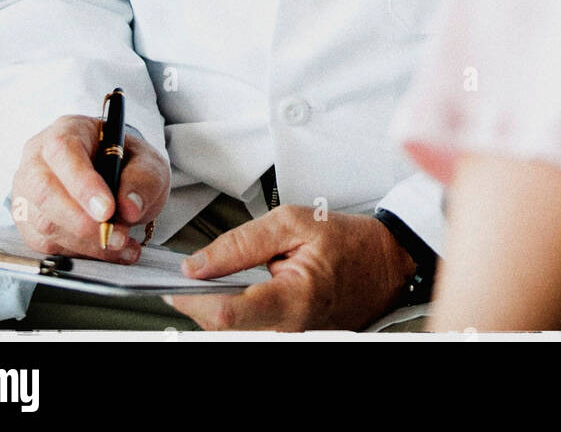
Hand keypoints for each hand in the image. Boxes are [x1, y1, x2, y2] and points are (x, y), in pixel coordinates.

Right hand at [11, 114, 169, 261]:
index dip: (82, 183)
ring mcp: (28, 191)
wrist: (118, 181)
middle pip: (44, 190)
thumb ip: (143, 180)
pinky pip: (46, 245)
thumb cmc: (126, 164)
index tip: (107, 210)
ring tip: (122, 243)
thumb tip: (128, 207)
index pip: (63, 151)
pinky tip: (109, 251)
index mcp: (67, 130)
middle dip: (81, 221)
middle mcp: (38, 158)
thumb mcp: (148, 163)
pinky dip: (81, 254)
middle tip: (116, 235)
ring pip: (44, 223)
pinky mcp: (28, 223)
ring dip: (86, 242)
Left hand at [163, 206, 416, 330]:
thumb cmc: (348, 242)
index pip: (227, 314)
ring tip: (214, 278)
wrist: (385, 263)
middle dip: (200, 302)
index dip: (193, 299)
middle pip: (223, 328)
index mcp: (294, 298)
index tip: (176, 281)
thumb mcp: (293, 222)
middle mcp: (290, 329)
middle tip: (194, 273)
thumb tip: (199, 263)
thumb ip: (241, 242)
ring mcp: (290, 338)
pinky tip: (232, 290)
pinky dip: (232, 310)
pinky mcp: (288, 338)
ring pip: (233, 331)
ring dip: (215, 306)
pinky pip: (249, 329)